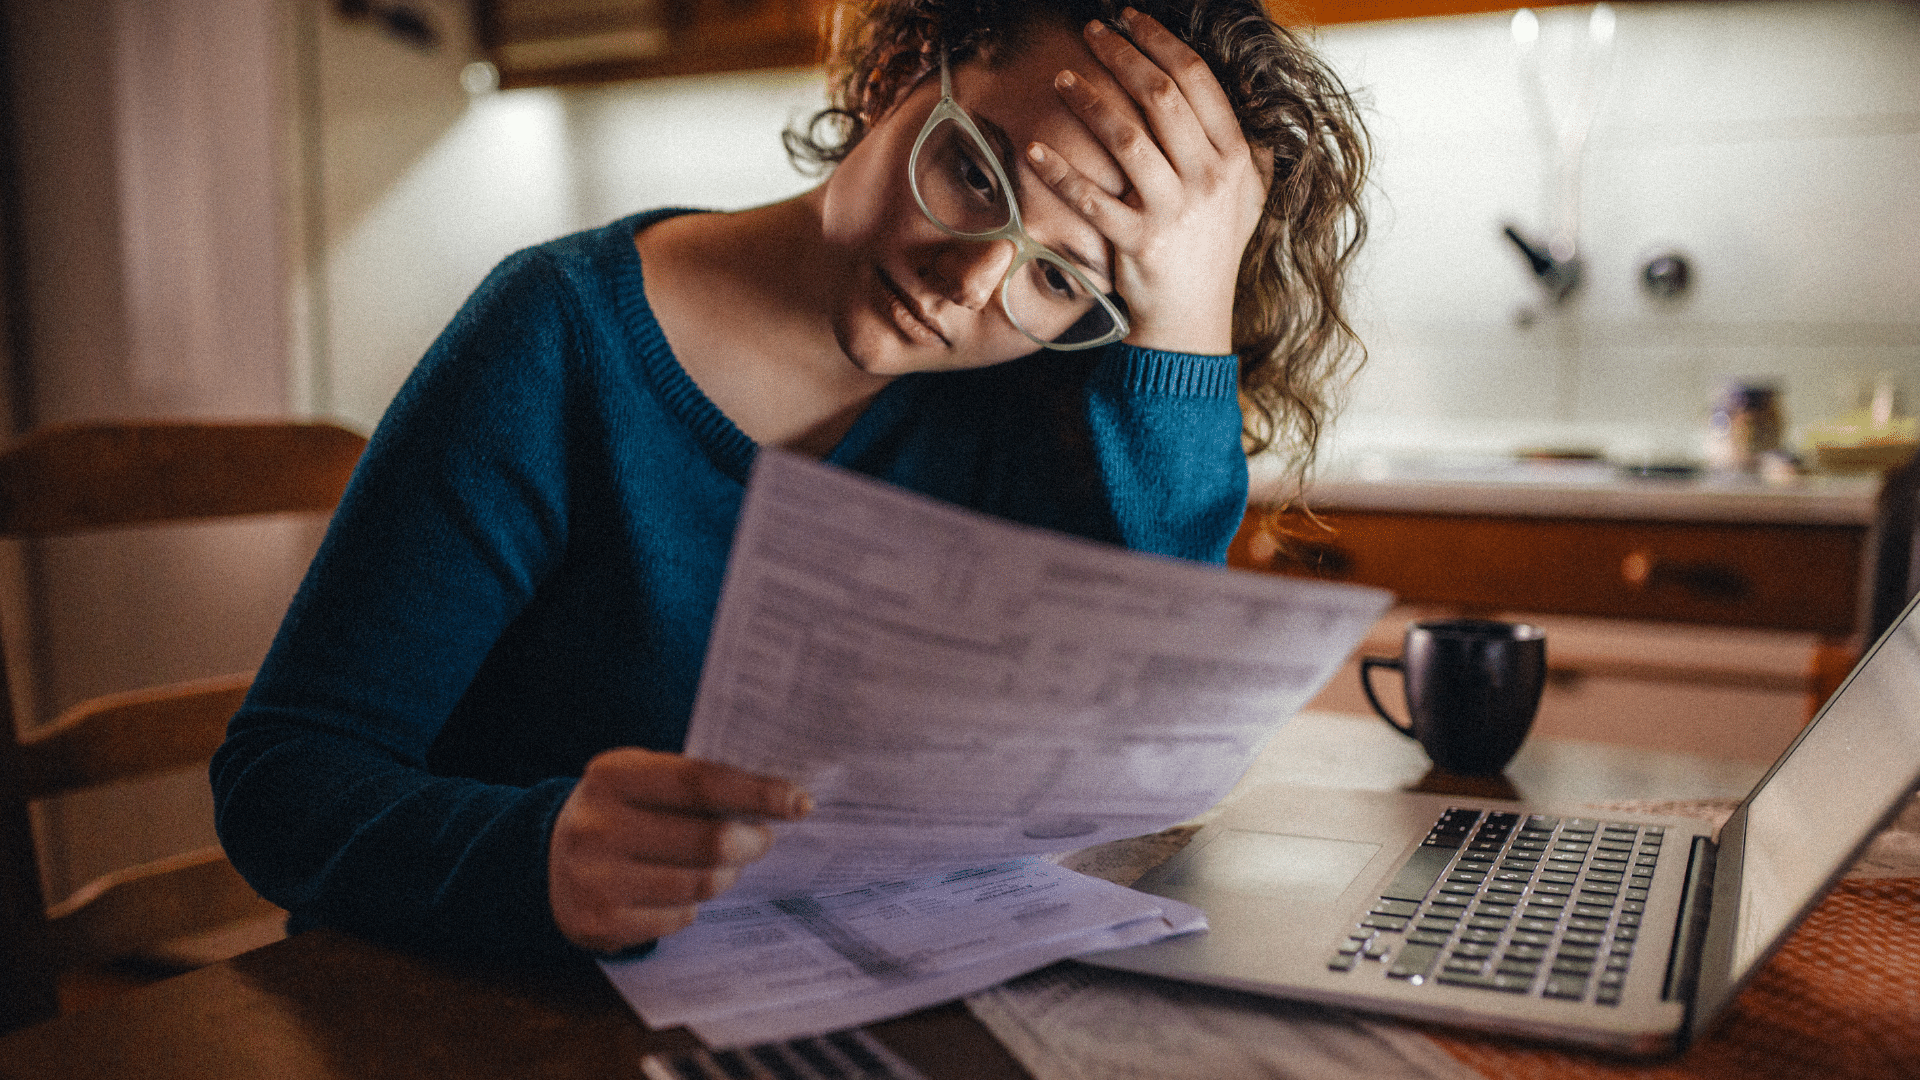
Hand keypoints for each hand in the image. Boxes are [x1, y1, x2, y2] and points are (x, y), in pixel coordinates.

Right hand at [548, 748, 811, 954]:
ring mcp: (594, 879)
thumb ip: (695, 784)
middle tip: (762, 839)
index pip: (701, 782)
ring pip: (699, 884)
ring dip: (726, 875)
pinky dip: (692, 905)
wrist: (546, 861)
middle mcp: (597, 826)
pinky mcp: (597, 923)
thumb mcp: (641, 780)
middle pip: (708, 841)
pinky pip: (677, 919)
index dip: (757, 792)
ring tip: (725, 865)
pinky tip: (680, 891)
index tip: (799, 802)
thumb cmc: (618, 813)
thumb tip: (776, 799)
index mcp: (612, 775)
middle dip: (751, 841)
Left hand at [1027, 8, 1271, 355]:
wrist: (1193, 321)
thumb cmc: (1213, 253)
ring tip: (1061, 79)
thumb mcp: (1247, 199)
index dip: (1160, 41)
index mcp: (1236, 158)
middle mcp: (1210, 180)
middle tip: (1090, 33)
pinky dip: (1060, 173)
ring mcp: (1175, 212)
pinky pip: (1092, 200)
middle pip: (1161, 97)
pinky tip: (1035, 150)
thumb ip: (1248, 151)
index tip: (1130, 20)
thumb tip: (1243, 104)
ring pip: (1126, 139)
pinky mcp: (1139, 244)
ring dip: (1089, 102)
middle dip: (1122, 56)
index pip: (1197, 81)